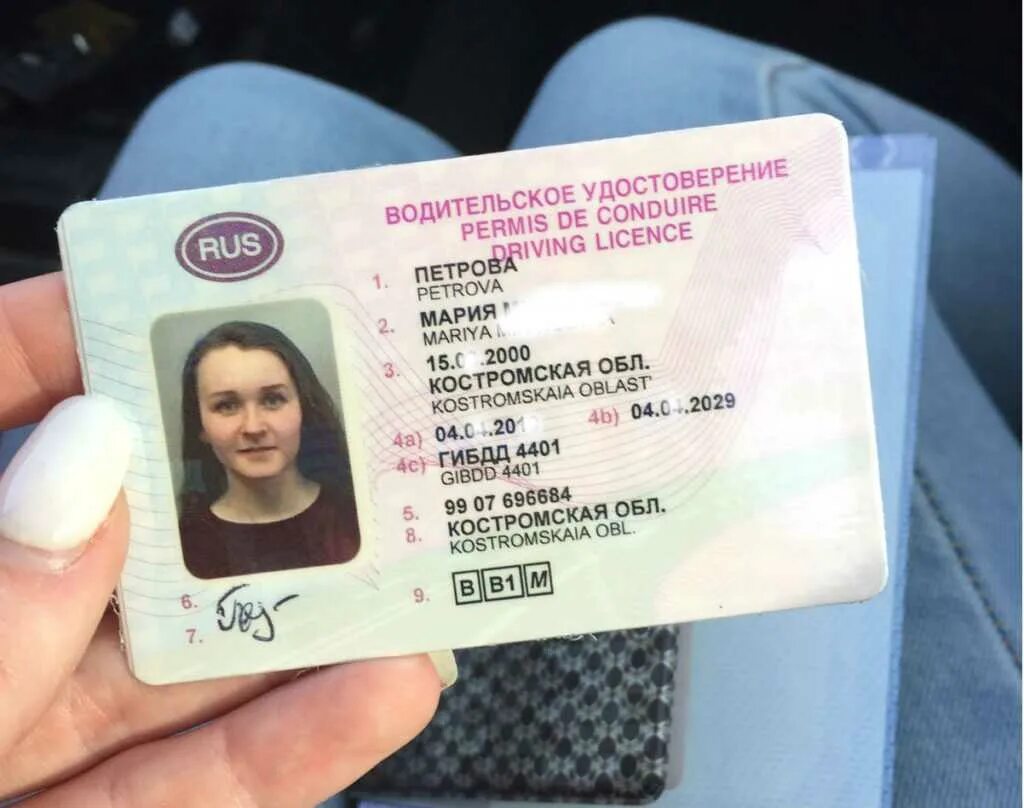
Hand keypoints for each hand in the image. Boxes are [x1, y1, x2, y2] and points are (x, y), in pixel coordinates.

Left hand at [0, 273, 448, 805]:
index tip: (180, 284)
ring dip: (300, 622)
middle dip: (238, 483)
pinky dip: (292, 746)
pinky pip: (198, 788)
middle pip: (117, 537)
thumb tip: (88, 454)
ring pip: (180, 669)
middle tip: (351, 424)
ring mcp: (30, 746)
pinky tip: (381, 691)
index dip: (75, 335)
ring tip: (413, 561)